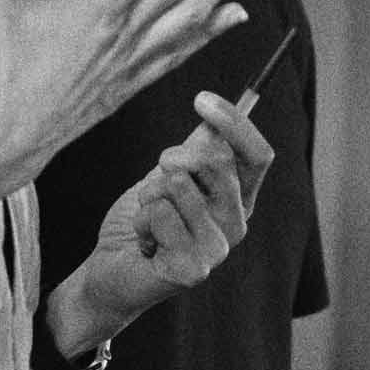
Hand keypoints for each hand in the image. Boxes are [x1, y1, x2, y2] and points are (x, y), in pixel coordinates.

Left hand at [47, 89, 276, 349]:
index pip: (257, 155)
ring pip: (178, 183)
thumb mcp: (170, 175)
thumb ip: (196, 150)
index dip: (234, 123)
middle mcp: (236, 224)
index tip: (202, 99)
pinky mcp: (193, 269)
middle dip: (173, 156)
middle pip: (217, 160)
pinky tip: (144, 242)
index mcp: (238, 199)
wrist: (112, 271)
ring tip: (148, 218)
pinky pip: (160, 214)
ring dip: (149, 193)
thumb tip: (215, 120)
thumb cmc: (145, 221)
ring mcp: (218, 249)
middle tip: (157, 175)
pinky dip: (141, 220)